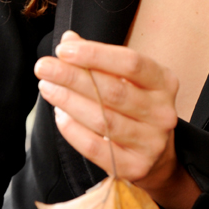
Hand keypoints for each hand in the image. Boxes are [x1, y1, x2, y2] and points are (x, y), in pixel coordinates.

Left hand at [35, 33, 199, 208]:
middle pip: (113, 91)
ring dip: (69, 101)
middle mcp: (162, 112)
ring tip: (47, 87)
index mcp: (164, 82)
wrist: (158, 157)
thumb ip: (100, 59)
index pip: (130, 62)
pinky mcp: (134, 167)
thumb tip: (69, 40)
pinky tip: (59, 115)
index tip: (64, 50)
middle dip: (73, 76)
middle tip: (43, 67)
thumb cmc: (137, 108)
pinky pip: (95, 147)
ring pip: (102, 119)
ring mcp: (151, 142)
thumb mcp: (128, 79)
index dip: (96, 54)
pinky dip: (73, 130)